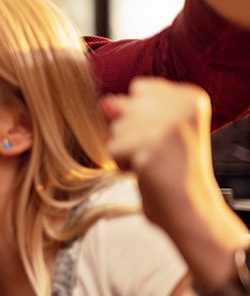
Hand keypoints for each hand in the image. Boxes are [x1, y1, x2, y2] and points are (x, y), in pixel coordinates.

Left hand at [102, 77, 216, 232]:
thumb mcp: (157, 129)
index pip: (139, 87)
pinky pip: (113, 148)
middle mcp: (183, 107)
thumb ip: (130, 108)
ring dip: (126, 149)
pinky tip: (146, 172)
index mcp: (191, 97)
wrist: (190, 207)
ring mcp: (167, 127)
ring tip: (152, 162)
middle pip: (125, 106)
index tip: (163, 136)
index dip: (140, 115)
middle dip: (131, 132)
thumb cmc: (172, 168)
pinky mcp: (150, 148)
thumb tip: (105, 102)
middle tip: (157, 151)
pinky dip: (122, 164)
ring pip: (116, 128)